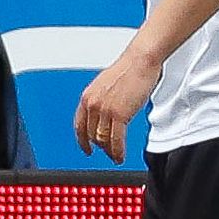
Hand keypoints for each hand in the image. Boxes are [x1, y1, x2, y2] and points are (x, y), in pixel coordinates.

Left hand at [74, 48, 161, 162]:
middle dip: (100, 147)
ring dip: (110, 152)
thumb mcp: (104, 86)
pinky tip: (120, 156)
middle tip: (108, 153)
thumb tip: (102, 115)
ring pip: (103, 139)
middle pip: (92, 134)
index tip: (86, 148)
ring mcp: (105, 110)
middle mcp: (92, 103)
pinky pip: (116, 140)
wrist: (139, 61)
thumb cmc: (127, 70)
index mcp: (87, 96)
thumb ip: (100, 101)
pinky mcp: (119, 114)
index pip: (79, 125)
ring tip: (115, 157)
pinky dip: (118, 152)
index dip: (82, 140)